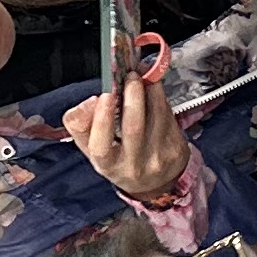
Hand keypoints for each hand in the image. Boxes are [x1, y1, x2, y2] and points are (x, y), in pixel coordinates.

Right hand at [61, 67, 187, 201]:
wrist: (154, 182)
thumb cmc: (118, 158)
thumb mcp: (93, 147)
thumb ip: (81, 124)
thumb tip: (91, 100)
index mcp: (107, 165)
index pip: (100, 146)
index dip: (101, 120)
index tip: (102, 96)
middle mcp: (132, 165)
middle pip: (133, 129)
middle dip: (132, 98)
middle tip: (130, 77)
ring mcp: (157, 158)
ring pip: (155, 117)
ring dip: (150, 90)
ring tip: (142, 75)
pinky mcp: (175, 149)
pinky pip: (168, 116)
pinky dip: (160, 97)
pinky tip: (153, 86)